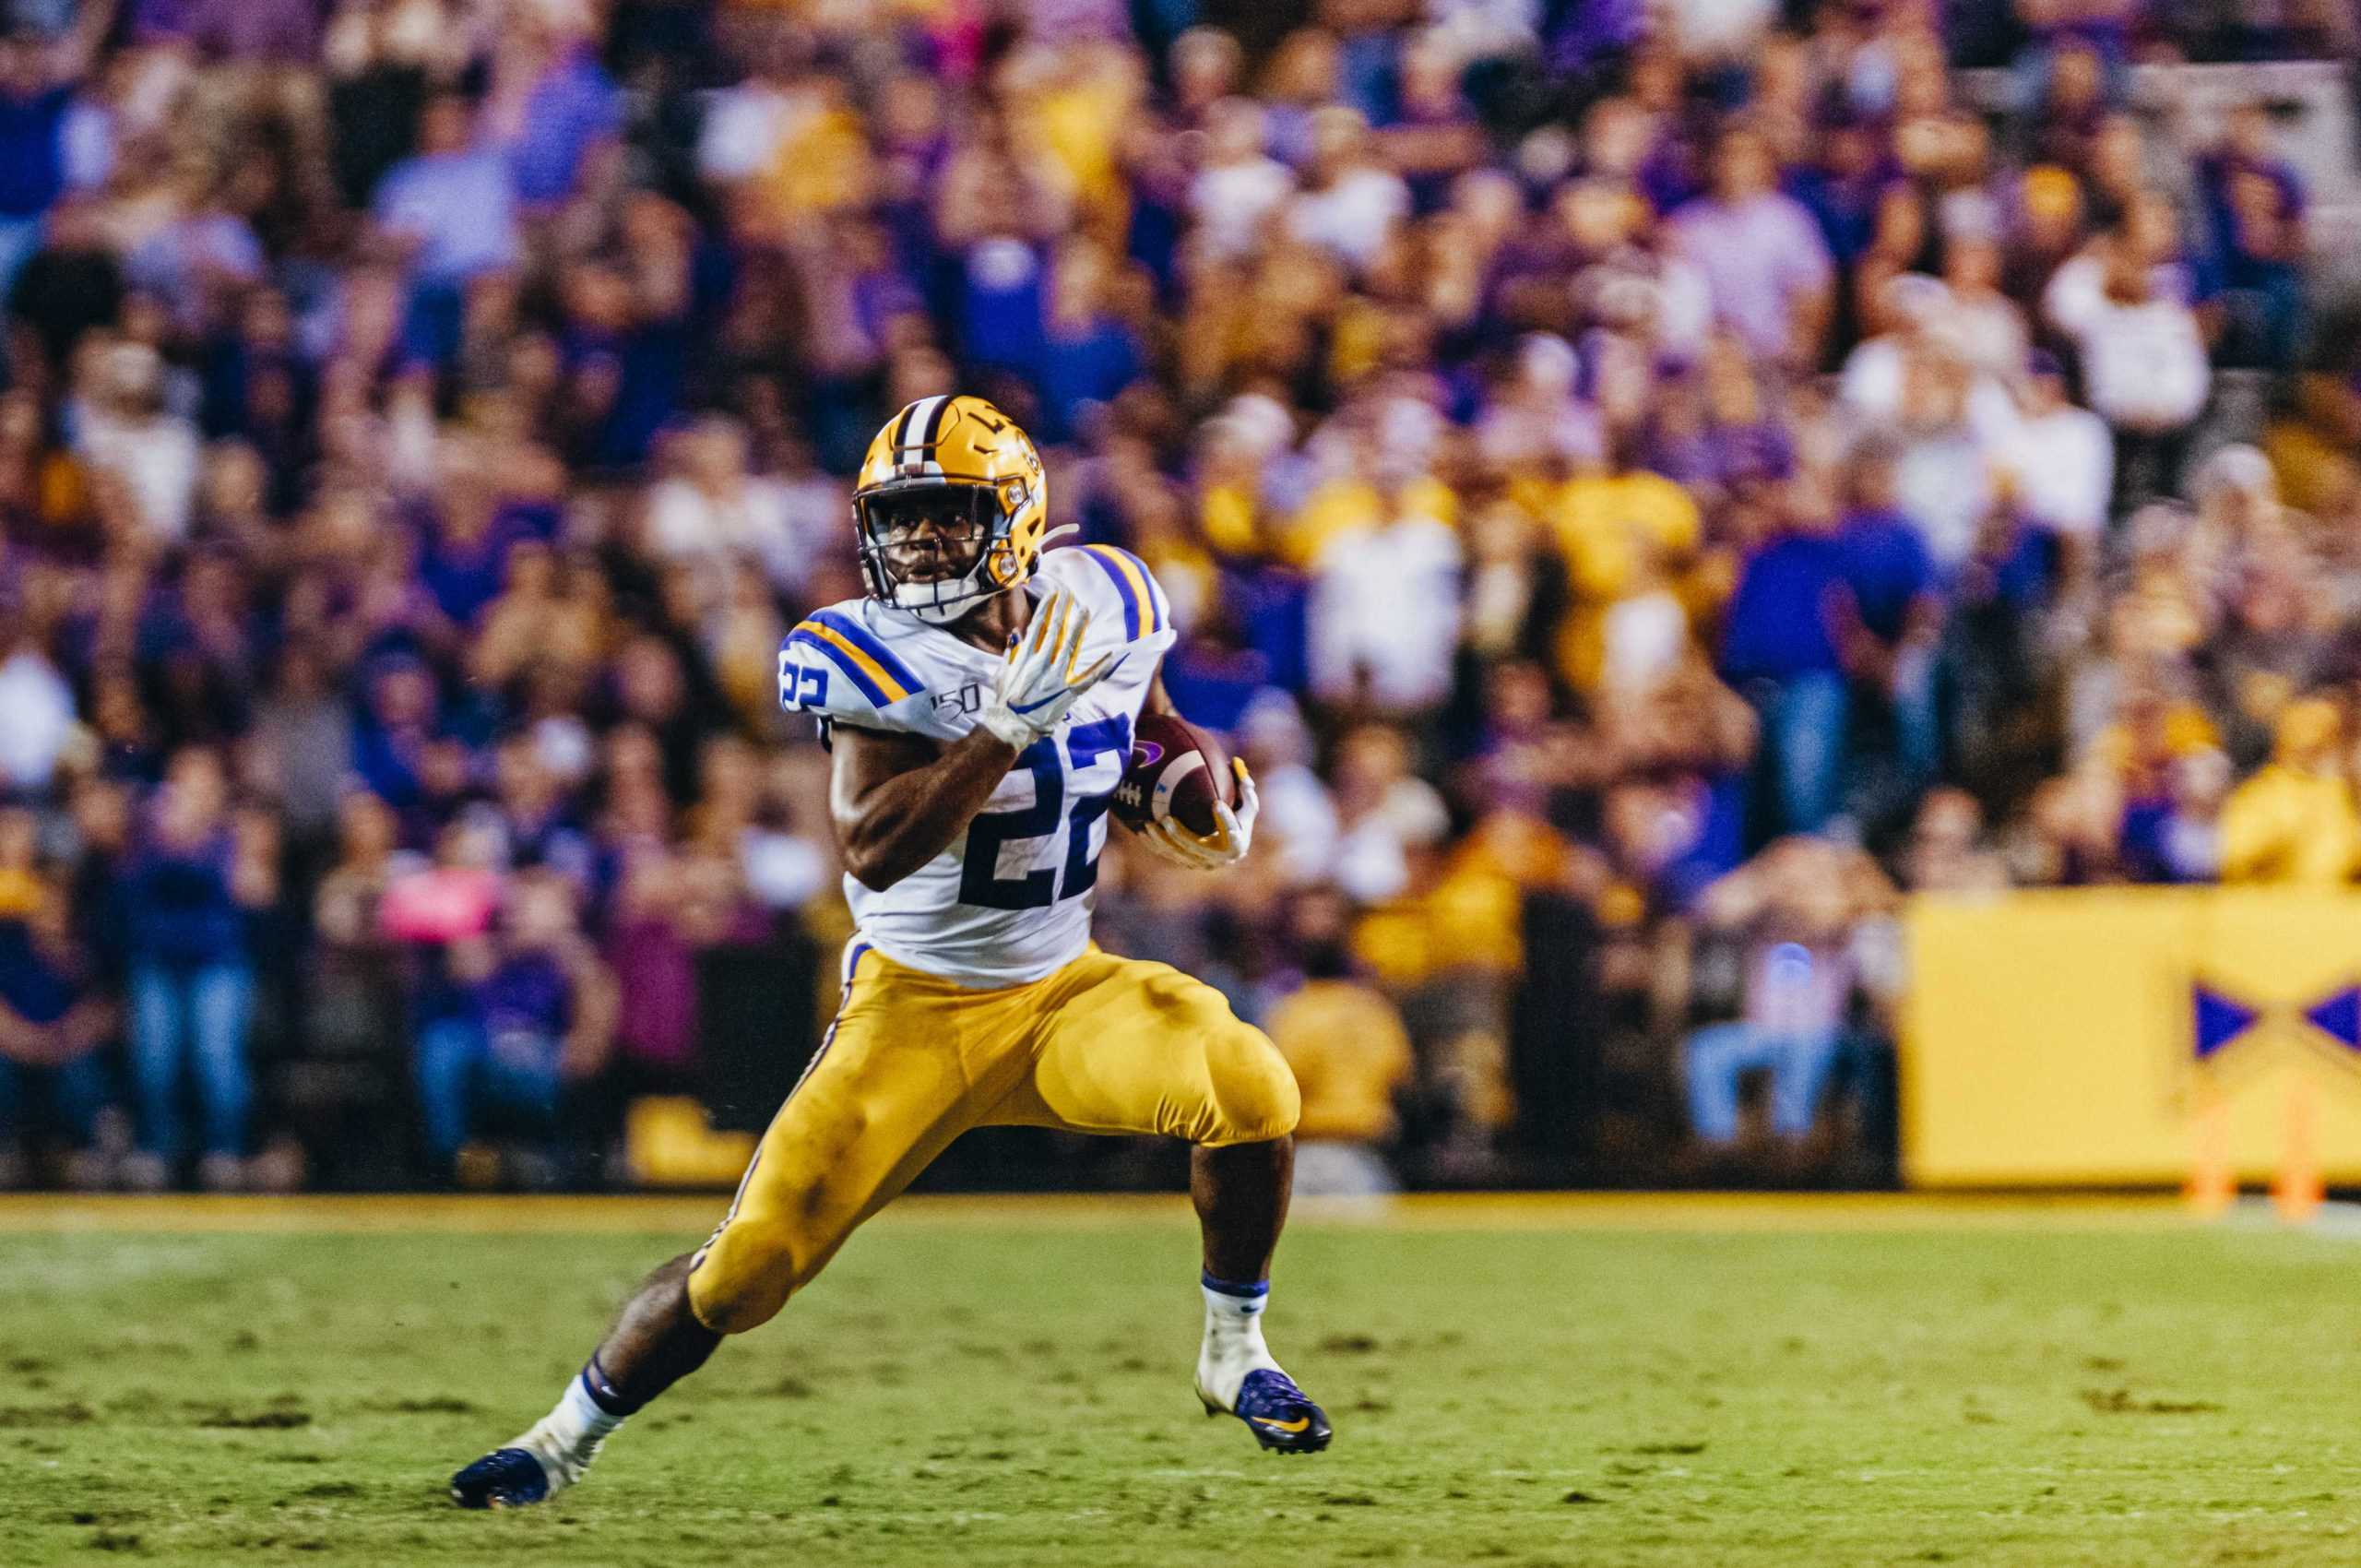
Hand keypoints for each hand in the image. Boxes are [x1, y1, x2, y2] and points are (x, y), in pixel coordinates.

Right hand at [978, 588, 1116, 748]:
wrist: (1012, 725)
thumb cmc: (1005, 699)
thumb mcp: (1003, 672)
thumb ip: (1011, 651)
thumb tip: (1016, 632)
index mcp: (1026, 656)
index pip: (1038, 626)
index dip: (1047, 608)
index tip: (1053, 595)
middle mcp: (1043, 662)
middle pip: (1056, 630)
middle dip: (1063, 610)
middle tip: (1070, 594)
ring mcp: (1057, 676)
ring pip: (1071, 646)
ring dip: (1079, 627)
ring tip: (1085, 610)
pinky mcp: (1069, 692)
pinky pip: (1089, 677)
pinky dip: (1101, 665)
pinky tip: (1112, 653)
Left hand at [1137, 759, 1258, 870]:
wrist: (1231, 847)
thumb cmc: (1239, 820)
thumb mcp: (1247, 805)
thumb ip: (1245, 787)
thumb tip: (1236, 762)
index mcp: (1236, 845)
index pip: (1232, 833)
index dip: (1225, 819)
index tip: (1216, 803)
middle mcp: (1218, 859)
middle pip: (1196, 847)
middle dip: (1180, 835)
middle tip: (1167, 819)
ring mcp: (1200, 863)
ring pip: (1177, 853)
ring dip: (1161, 840)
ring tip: (1149, 824)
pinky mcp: (1187, 863)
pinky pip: (1168, 855)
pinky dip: (1154, 844)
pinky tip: (1141, 831)